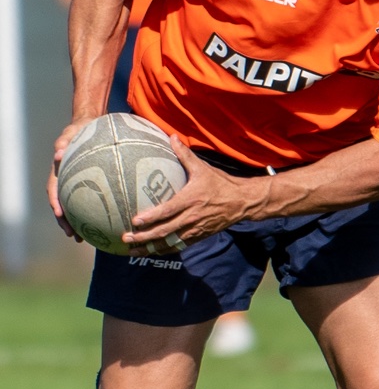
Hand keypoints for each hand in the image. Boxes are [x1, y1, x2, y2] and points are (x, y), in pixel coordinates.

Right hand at [47, 117, 96, 238]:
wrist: (89, 126)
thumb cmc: (79, 129)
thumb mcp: (71, 131)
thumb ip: (64, 141)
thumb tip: (58, 154)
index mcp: (59, 171)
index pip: (53, 190)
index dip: (55, 203)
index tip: (59, 214)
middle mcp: (66, 181)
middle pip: (62, 205)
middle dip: (65, 222)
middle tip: (73, 235)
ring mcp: (77, 185)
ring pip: (74, 208)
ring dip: (77, 224)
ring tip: (84, 239)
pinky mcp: (89, 185)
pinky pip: (90, 202)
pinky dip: (93, 214)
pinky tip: (105, 225)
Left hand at [122, 137, 270, 254]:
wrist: (242, 202)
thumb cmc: (220, 183)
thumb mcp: (203, 167)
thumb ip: (184, 154)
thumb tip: (171, 136)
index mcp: (191, 199)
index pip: (168, 211)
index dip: (151, 217)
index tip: (135, 221)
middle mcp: (191, 217)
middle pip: (165, 231)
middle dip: (144, 237)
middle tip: (126, 238)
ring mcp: (195, 229)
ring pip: (170, 243)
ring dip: (150, 248)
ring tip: (132, 251)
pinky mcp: (198, 237)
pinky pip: (178, 247)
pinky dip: (163, 250)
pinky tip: (150, 252)